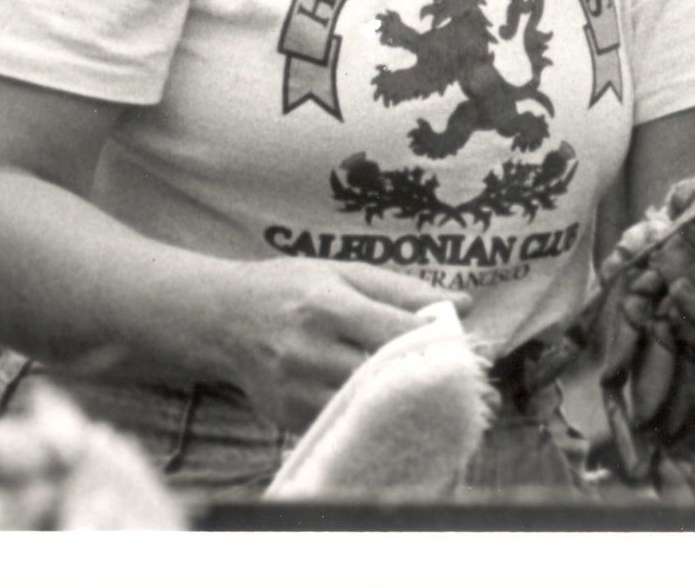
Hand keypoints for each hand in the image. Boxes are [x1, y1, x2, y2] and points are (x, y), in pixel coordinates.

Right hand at [213, 258, 464, 433]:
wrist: (223, 318)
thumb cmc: (291, 287)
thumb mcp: (344, 272)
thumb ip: (403, 289)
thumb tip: (463, 303)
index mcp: (327, 305)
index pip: (394, 331)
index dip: (437, 344)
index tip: (469, 353)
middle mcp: (307, 350)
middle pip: (384, 375)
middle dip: (429, 382)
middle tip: (471, 392)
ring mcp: (293, 389)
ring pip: (364, 407)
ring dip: (406, 407)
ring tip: (442, 406)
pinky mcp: (286, 416)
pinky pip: (341, 423)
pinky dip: (371, 420)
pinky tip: (397, 414)